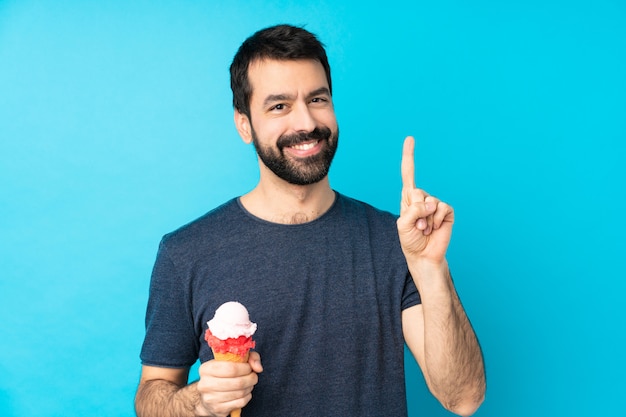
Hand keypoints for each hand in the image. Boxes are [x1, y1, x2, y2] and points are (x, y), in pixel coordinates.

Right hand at [196, 351, 262, 416]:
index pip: (231, 368)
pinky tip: (244, 393)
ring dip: (249, 388)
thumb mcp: (233, 360)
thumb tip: (258, 368)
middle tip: (253, 376)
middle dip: (250, 379)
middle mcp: (205, 384)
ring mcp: (210, 399)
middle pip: (238, 382)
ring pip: (240, 393)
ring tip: (249, 384)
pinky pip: (240, 402)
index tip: (249, 368)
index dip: (245, 368)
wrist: (207, 396)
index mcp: (206, 369)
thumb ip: (249, 357)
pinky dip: (247, 397)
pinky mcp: (218, 409)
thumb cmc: (222, 374)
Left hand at [397, 136, 453, 265]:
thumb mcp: (403, 225)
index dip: (409, 156)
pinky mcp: (446, 211)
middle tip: (417, 226)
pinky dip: (436, 220)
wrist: (424, 255)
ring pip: (430, 202)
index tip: (410, 138)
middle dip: (415, 211)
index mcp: (409, 198)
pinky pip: (442, 208)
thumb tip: (430, 204)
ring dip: (425, 219)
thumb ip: (413, 211)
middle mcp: (422, 198)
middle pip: (417, 192)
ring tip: (425, 229)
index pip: (408, 173)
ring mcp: (435, 204)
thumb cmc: (411, 240)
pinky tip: (434, 228)